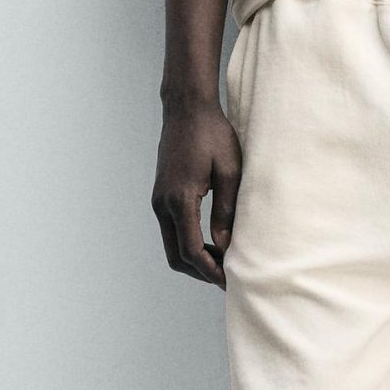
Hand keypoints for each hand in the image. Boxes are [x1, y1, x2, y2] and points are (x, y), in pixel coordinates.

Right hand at [151, 100, 241, 286]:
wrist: (186, 108)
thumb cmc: (212, 134)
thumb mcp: (229, 172)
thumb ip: (226, 211)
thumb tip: (226, 246)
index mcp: (180, 199)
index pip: (191, 250)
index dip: (211, 270)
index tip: (231, 281)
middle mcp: (163, 204)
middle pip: (176, 257)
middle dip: (201, 272)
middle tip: (228, 277)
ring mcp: (158, 201)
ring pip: (172, 246)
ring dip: (194, 259)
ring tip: (223, 262)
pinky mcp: (161, 196)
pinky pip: (172, 231)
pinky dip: (188, 244)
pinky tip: (212, 243)